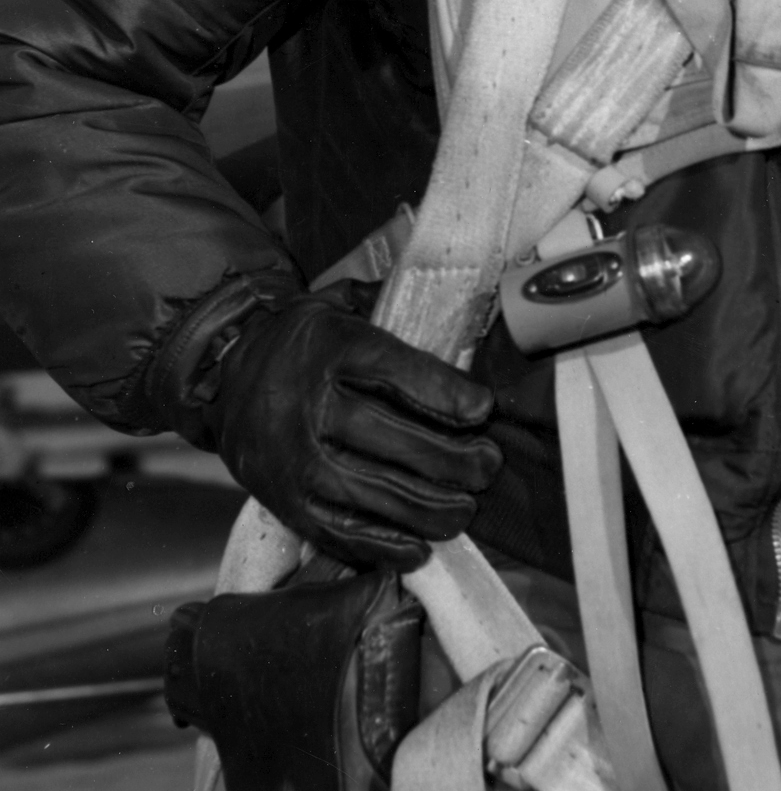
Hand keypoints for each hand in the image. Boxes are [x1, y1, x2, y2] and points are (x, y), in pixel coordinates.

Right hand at [205, 280, 501, 569]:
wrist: (220, 376)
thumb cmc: (300, 342)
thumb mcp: (338, 304)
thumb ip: (389, 309)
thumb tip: (454, 320)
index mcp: (330, 349)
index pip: (397, 373)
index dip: (446, 394)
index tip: (483, 409)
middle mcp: (308, 405)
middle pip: (392, 440)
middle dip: (452, 460)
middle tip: (488, 466)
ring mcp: (292, 459)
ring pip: (371, 493)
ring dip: (429, 509)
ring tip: (465, 509)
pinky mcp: (281, 501)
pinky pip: (337, 531)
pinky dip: (382, 546)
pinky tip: (419, 548)